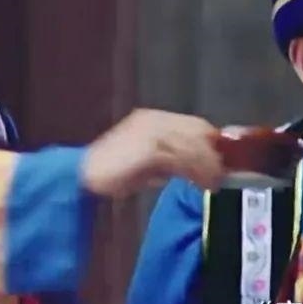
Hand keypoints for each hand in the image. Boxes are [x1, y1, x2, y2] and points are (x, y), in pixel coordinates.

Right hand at [82, 109, 225, 196]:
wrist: (80, 175)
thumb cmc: (111, 173)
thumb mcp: (145, 164)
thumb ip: (166, 162)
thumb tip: (192, 171)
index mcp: (152, 119)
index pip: (193, 125)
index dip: (210, 143)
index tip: (222, 163)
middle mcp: (154, 120)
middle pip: (198, 132)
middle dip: (213, 155)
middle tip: (221, 176)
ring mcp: (151, 131)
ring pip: (194, 146)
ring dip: (208, 167)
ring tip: (213, 184)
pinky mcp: (150, 148)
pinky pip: (183, 158)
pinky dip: (197, 172)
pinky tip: (202, 184)